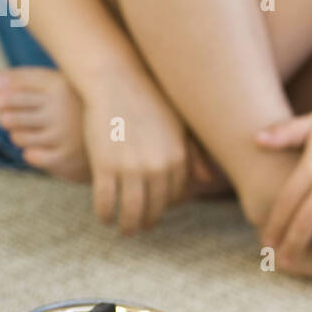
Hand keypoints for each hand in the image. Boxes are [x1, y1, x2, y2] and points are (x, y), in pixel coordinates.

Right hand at [81, 72, 188, 234]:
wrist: (116, 81)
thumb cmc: (149, 101)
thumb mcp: (178, 126)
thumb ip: (194, 154)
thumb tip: (208, 180)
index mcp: (178, 158)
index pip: (174, 196)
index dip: (164, 207)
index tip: (155, 212)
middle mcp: (157, 167)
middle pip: (154, 208)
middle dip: (146, 222)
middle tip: (138, 228)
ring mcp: (130, 168)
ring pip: (130, 210)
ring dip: (127, 226)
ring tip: (123, 230)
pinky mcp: (105, 166)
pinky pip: (105, 201)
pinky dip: (104, 214)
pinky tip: (103, 218)